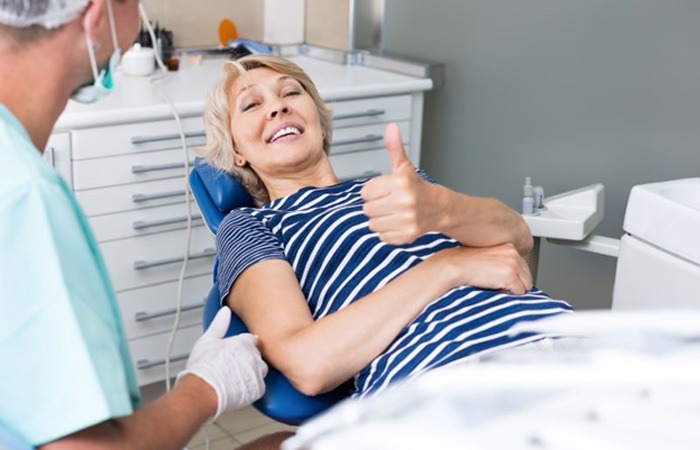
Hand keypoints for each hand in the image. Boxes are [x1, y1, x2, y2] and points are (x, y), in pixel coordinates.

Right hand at [178, 307, 267, 418]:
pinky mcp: (258, 389)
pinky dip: (251, 388)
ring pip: (260, 371)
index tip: (237, 352)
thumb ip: (219, 324)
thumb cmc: (203, 368)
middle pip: (257, 355)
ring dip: (252, 373)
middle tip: (234, 367)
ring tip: (236, 379)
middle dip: (248, 359)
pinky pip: (259, 386)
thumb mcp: (207, 340)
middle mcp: (253, 356)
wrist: (203, 391)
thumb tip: (225, 311)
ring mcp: (257, 372)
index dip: (243, 346)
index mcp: (243, 343)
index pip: (251, 340)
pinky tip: (239, 388)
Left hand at [361, 123, 438, 244]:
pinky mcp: (407, 235)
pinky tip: (397, 223)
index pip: (366, 192)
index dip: (373, 191)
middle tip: (388, 202)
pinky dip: (387, 232)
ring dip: (380, 219)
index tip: (383, 191)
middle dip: (375, 205)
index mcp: (400, 183)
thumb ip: (394, 147)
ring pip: (373, 224)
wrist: (439, 208)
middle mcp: (405, 202)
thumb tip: (391, 127)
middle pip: (367, 209)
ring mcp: (406, 220)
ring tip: (392, 212)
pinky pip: (382, 236)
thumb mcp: (404, 166)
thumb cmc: (417, 187)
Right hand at [441, 243, 532, 294]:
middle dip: (516, 284)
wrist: (456, 265)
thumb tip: (513, 278)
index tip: (505, 280)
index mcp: (509, 247)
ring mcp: (512, 264)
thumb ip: (502, 262)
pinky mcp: (509, 276)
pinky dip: (508, 294)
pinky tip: (495, 287)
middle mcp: (513, 253)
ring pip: (525, 286)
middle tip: (499, 284)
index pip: (524, 267)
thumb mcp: (488, 256)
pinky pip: (519, 292)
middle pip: (527, 277)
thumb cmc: (466, 262)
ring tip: (496, 285)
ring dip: (513, 290)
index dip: (515, 277)